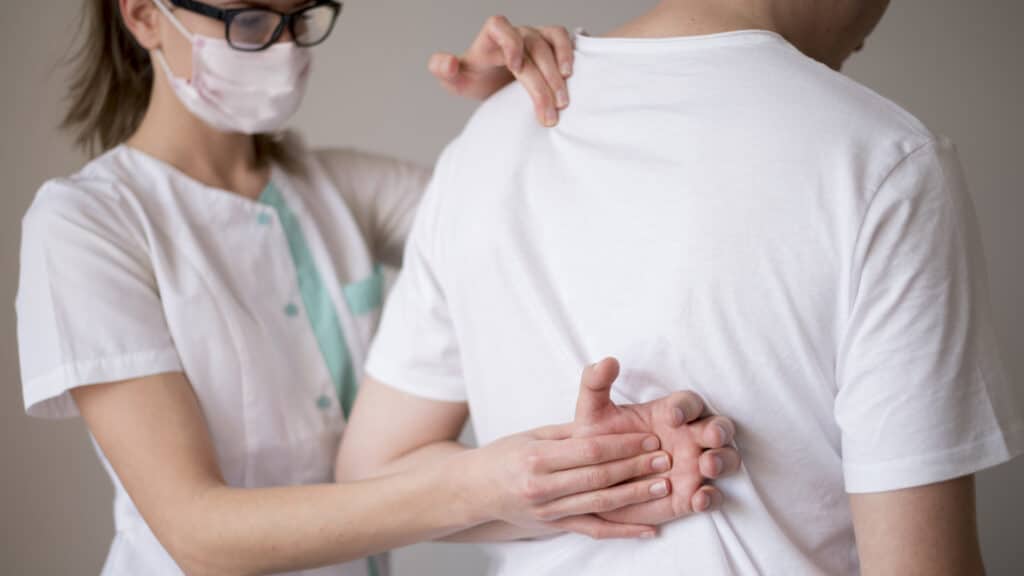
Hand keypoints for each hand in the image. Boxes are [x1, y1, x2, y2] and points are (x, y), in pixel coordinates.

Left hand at [428, 16, 573, 126]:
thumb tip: (448, 63)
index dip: (509, 42)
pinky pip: (562, 38)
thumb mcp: (456, 81)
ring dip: (558, 74)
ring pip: (550, 44)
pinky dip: (568, 53)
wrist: (494, 83)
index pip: (498, 26)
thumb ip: (443, 70)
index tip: (515, 67)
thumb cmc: (477, 80)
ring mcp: (533, 36)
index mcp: (489, 40)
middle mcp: (514, 34)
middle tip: (548, 114)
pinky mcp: (549, 43)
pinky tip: (570, 76)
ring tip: (562, 101)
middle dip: (540, 83)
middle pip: (531, 48)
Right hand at [465, 422, 675, 538]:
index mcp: (537, 456)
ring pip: (600, 504)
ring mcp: (549, 511)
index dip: (622, 445)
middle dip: (635, 467)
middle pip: (598, 476)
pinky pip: (594, 531)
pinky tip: (648, 530)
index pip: (589, 450)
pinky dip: (623, 532)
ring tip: (663, 485)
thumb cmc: (505, 456)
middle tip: (664, 458)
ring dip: (635, 495)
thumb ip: (571, 432)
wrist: (473, 490)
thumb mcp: (533, 435)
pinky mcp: (555, 527)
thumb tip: (609, 422)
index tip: (648, 437)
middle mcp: (542, 486)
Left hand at [574, 358, 741, 524]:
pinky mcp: (692, 495)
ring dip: (722, 460)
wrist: (591, 482)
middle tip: (710, 437)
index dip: (685, 408)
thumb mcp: (591, 413)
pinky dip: (712, 497)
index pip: (689, 403)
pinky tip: (698, 499)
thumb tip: (607, 360)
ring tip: (707, 466)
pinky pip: (714, 496)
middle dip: (719, 430)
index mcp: (670, 414)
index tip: (673, 417)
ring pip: (726, 458)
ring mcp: (694, 466)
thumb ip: (596, 384)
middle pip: (719, 427)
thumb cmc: (598, 441)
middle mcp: (689, 437)